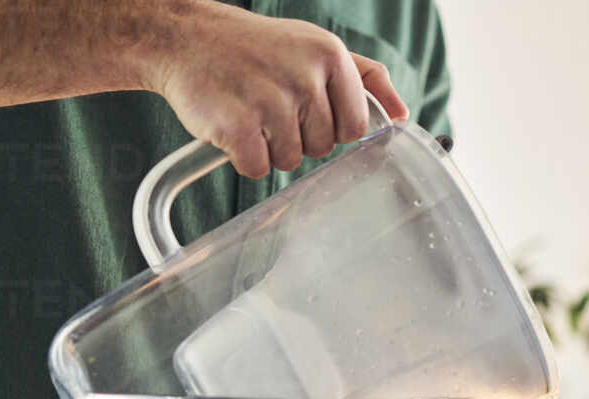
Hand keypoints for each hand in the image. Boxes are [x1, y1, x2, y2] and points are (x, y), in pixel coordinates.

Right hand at [142, 1, 409, 177]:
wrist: (186, 38)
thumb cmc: (256, 50)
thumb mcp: (315, 47)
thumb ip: (365, 78)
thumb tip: (402, 117)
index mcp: (331, 56)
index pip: (356, 127)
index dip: (330, 127)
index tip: (305, 108)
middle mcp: (305, 76)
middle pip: (323, 148)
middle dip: (297, 137)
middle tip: (269, 104)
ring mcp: (270, 102)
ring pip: (290, 161)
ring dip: (268, 147)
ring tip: (249, 111)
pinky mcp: (238, 127)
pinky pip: (257, 169)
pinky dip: (243, 157)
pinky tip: (231, 126)